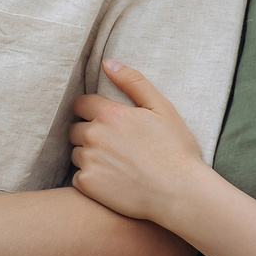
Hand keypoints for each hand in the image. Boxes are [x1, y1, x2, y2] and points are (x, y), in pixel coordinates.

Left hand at [69, 61, 210, 224]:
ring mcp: (89, 160)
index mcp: (110, 114)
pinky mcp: (87, 184)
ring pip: (77, 154)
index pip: (80, 104)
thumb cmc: (176, 149)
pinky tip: (113, 182)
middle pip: (75, 130)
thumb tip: (107, 63)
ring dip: (90, 157)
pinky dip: (91, 179)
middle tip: (115, 147)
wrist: (180, 192)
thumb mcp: (161, 108)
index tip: (105, 122)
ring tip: (116, 165)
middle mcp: (94, 135)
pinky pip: (79, 177)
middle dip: (90, 134)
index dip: (91, 111)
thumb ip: (133, 82)